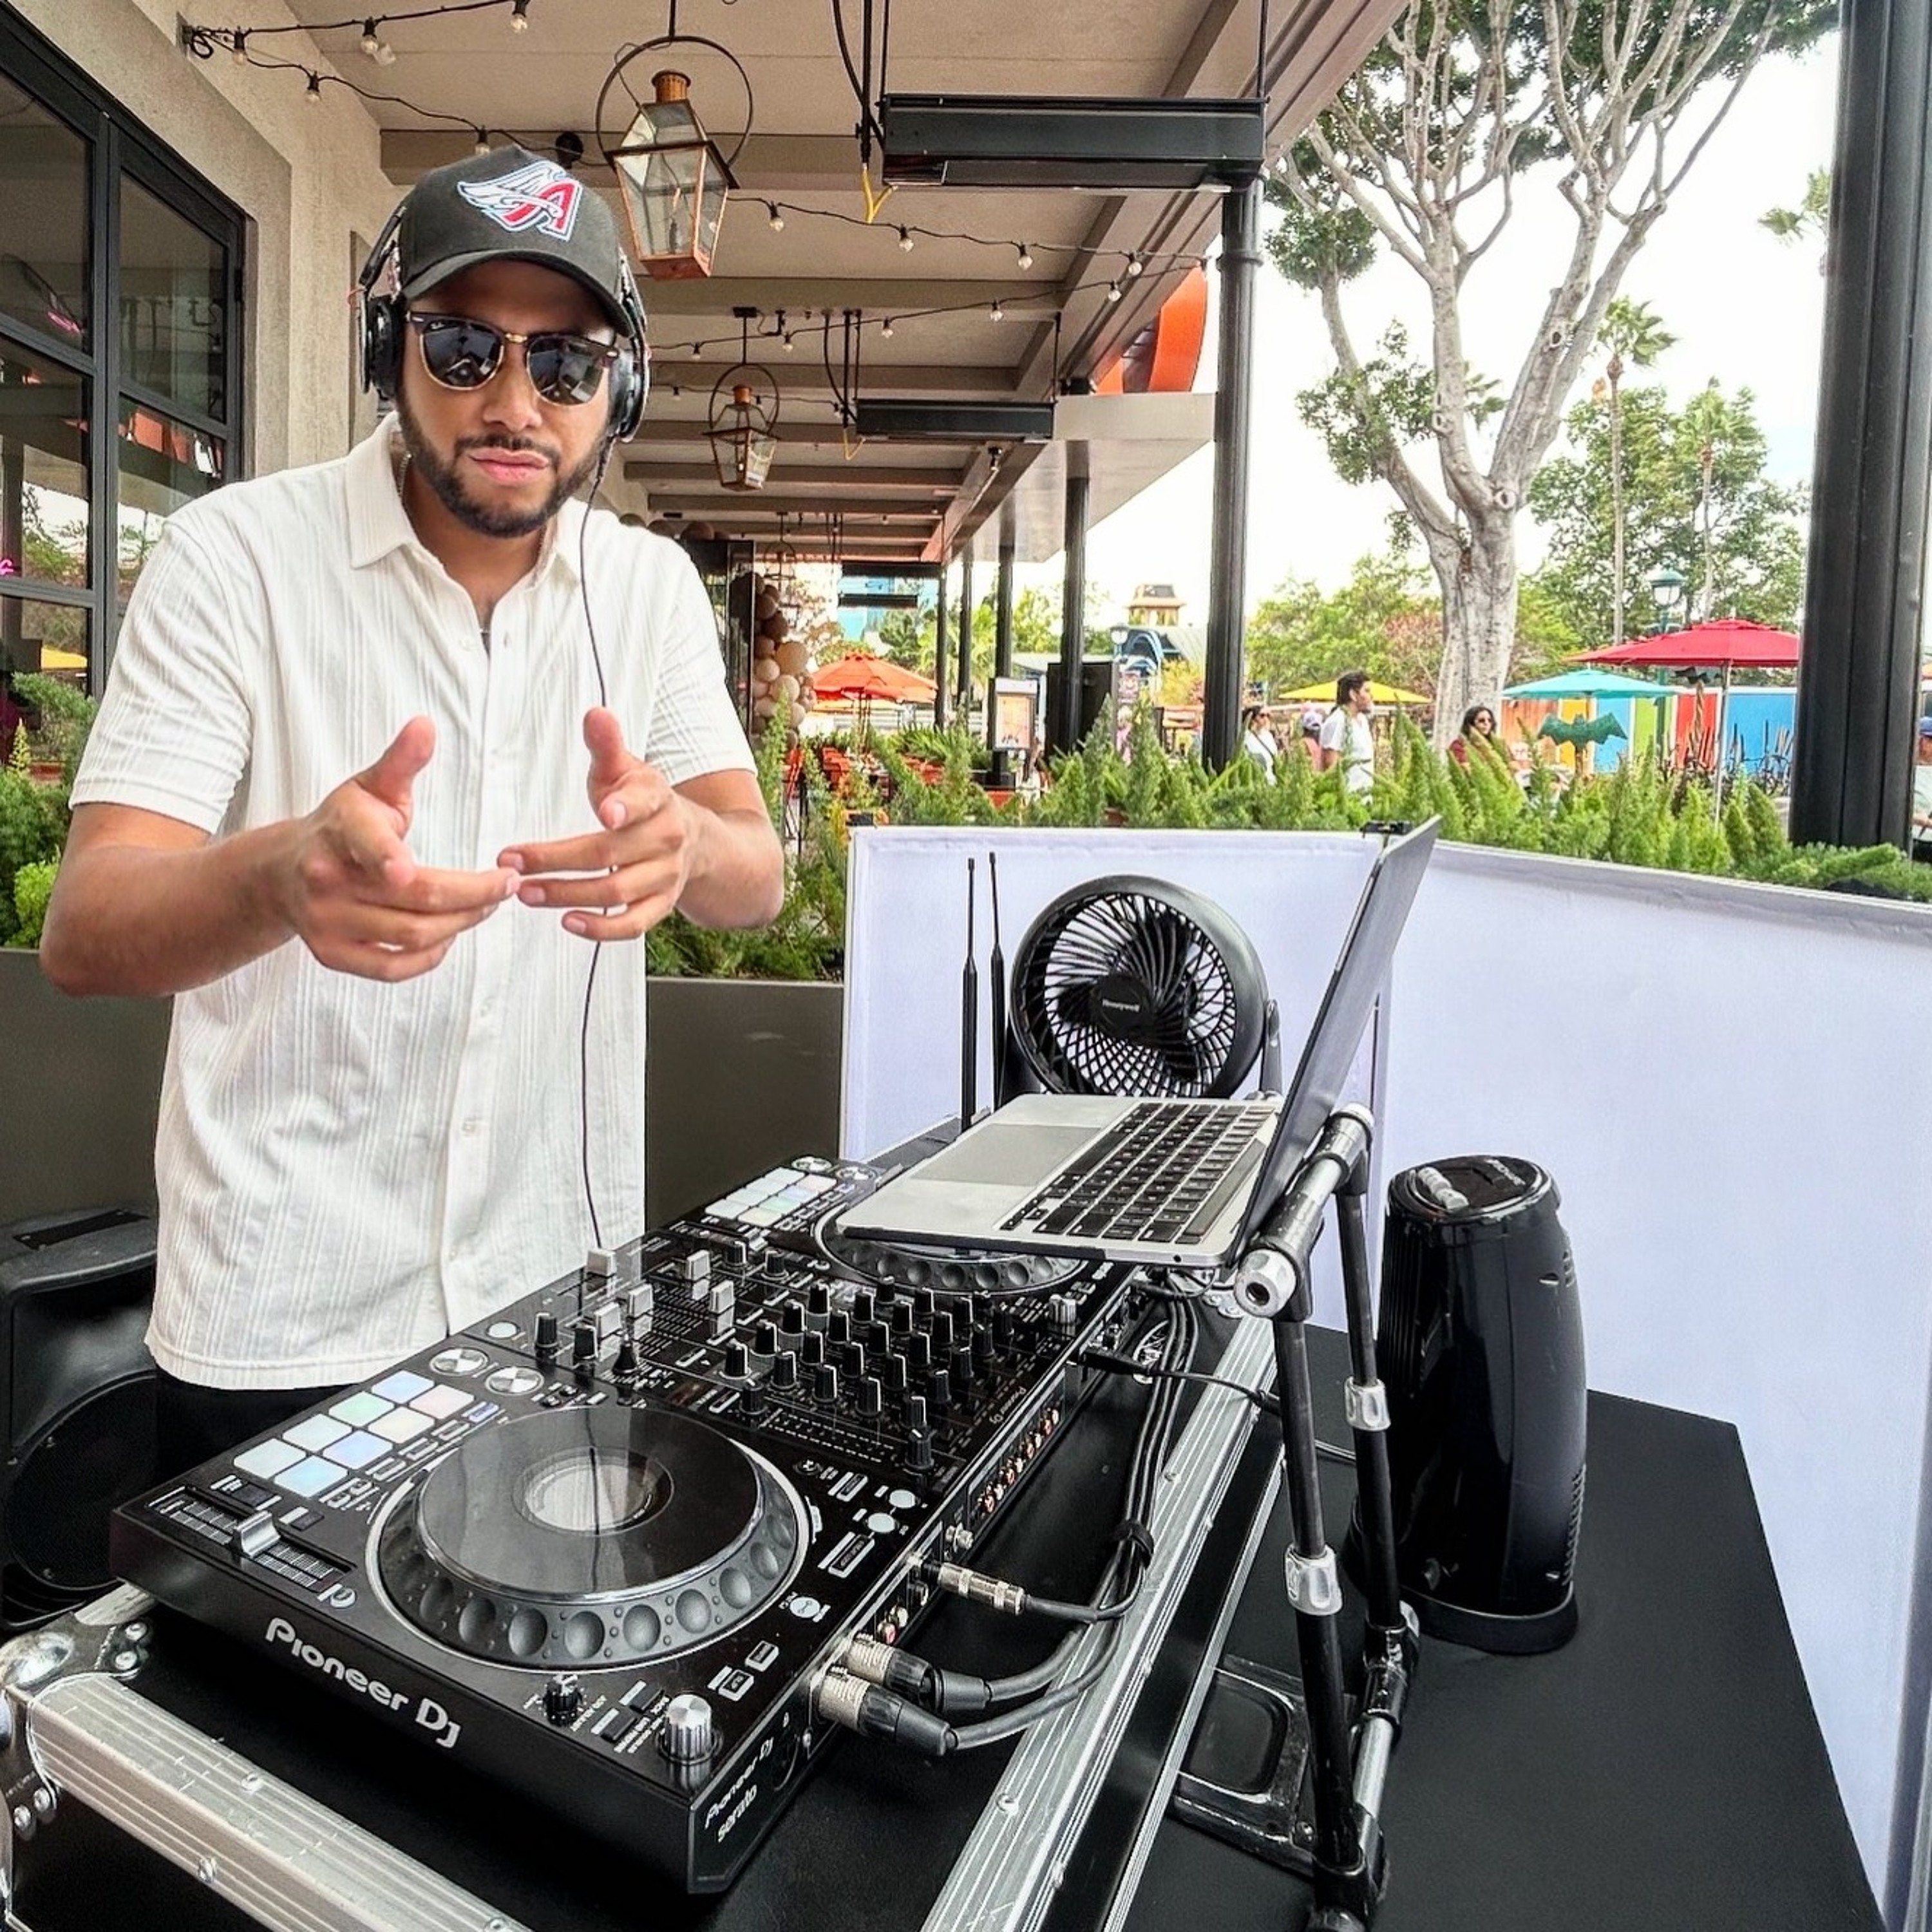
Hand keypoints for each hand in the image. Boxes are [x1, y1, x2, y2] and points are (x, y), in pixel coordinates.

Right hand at [280, 717, 518, 980]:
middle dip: (474, 895)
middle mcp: (326, 881)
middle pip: (415, 899)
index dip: (388, 858)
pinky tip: (449, 935)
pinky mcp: (332, 956)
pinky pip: (392, 968)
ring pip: (412, 936)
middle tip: (505, 885)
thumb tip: (426, 725)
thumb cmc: (342, 825)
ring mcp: (326, 923)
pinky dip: (430, 956)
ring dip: (462, 924)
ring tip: (486, 906)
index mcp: (338, 831)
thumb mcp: (369, 786)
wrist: (285, 872)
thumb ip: (401, 761)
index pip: (368, 846)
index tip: (410, 868)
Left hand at [498, 708, 694, 939]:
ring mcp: (665, 877)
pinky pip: (634, 925)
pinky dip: (602, 929)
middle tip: (513, 862)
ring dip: (567, 895)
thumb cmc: (644, 802)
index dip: (627, 805)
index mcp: (658, 801)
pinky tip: (568, 922)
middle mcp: (666, 840)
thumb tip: (595, 713)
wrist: (694, 840)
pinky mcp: (661, 906)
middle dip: (557, 860)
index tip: (606, 810)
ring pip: (616, 893)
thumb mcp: (628, 769)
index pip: (644, 801)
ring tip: (526, 892)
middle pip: (610, 854)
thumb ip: (607, 746)